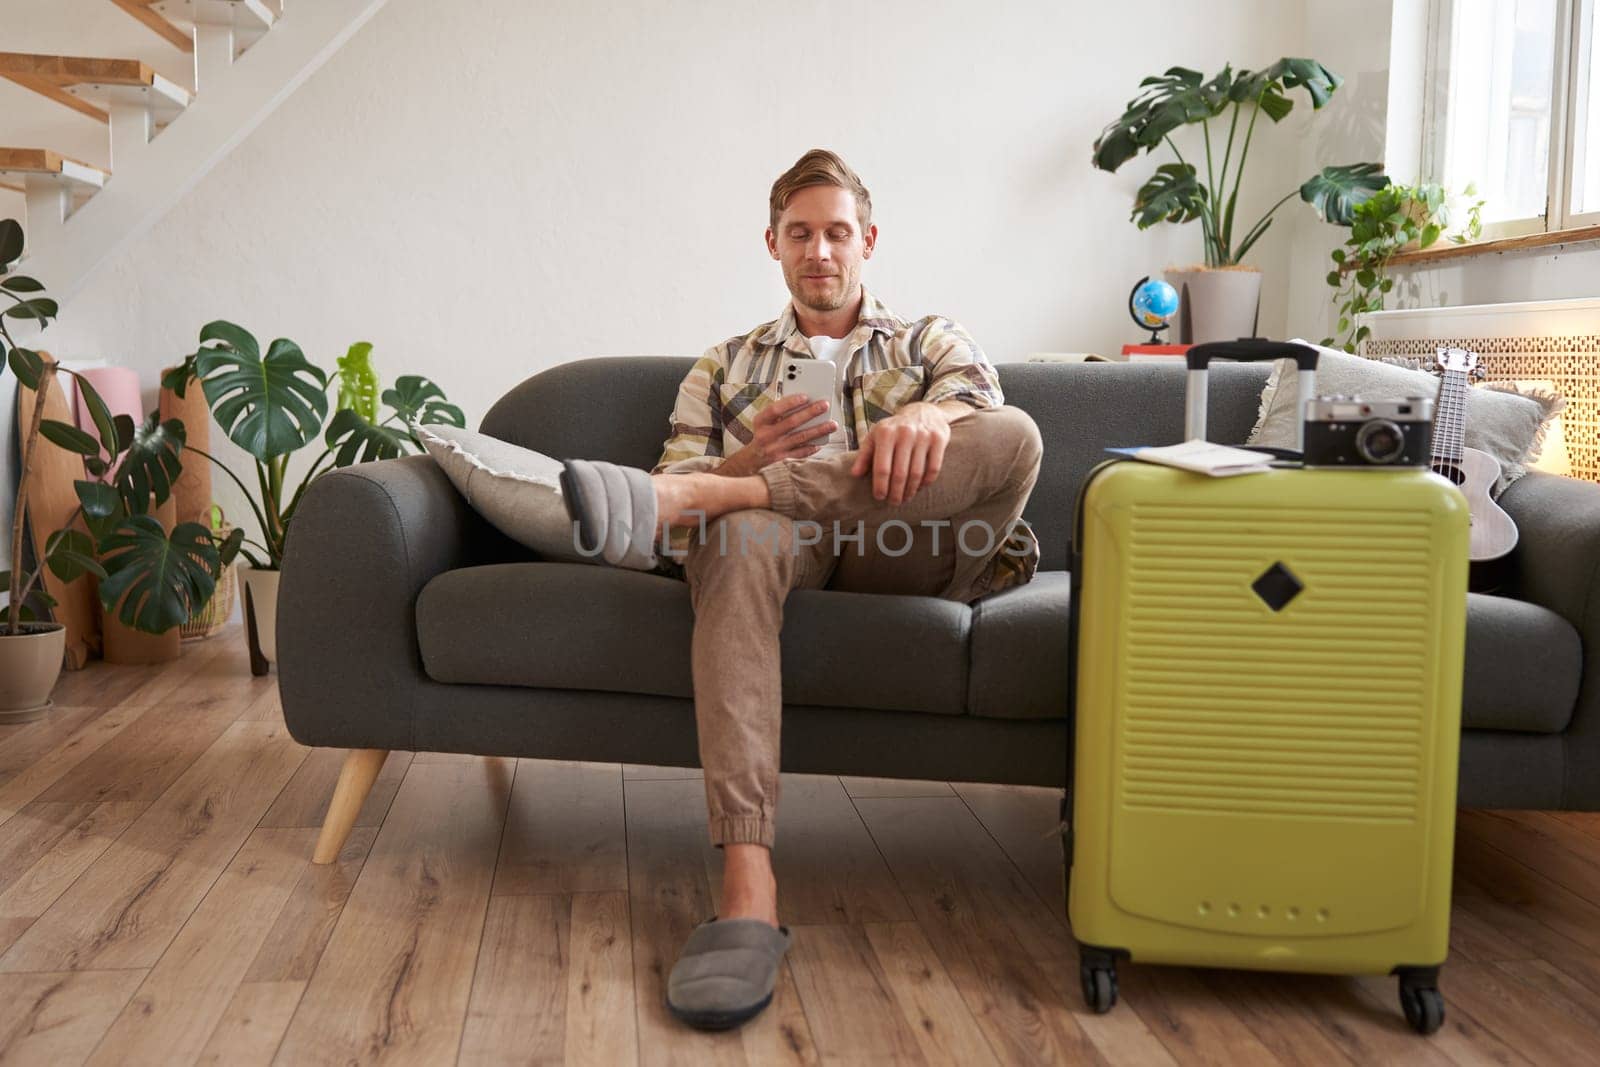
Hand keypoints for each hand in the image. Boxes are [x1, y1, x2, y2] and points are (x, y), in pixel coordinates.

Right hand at [717, 392, 836, 476]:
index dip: (790, 403)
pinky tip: (821, 442)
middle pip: (791, 422)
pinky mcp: (782, 460)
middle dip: (810, 413)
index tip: (805, 396)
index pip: (775, 410)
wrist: (752, 459)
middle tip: (824, 405)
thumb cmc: (763, 434)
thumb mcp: (764, 421)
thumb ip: (779, 411)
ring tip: (832, 424)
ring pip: (800, 437)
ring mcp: (774, 449)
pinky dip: (811, 448)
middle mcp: (766, 435)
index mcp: (761, 421)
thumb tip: (803, 401)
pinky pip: (800, 453)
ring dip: (818, 430)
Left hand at [850, 402, 948, 503]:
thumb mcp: (875, 437)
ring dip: (910, 490)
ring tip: (905, 497)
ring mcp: (923, 436)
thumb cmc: (895, 429)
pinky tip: (920, 487)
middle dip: (896, 492)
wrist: (923, 412)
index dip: (881, 486)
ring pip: (917, 473)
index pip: (882, 467)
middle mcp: (904, 433)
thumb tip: (855, 474)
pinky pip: (933, 468)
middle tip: (894, 502)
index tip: (880, 497)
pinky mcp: (939, 439)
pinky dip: (926, 481)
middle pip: (900, 473)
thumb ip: (864, 455)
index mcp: (885, 433)